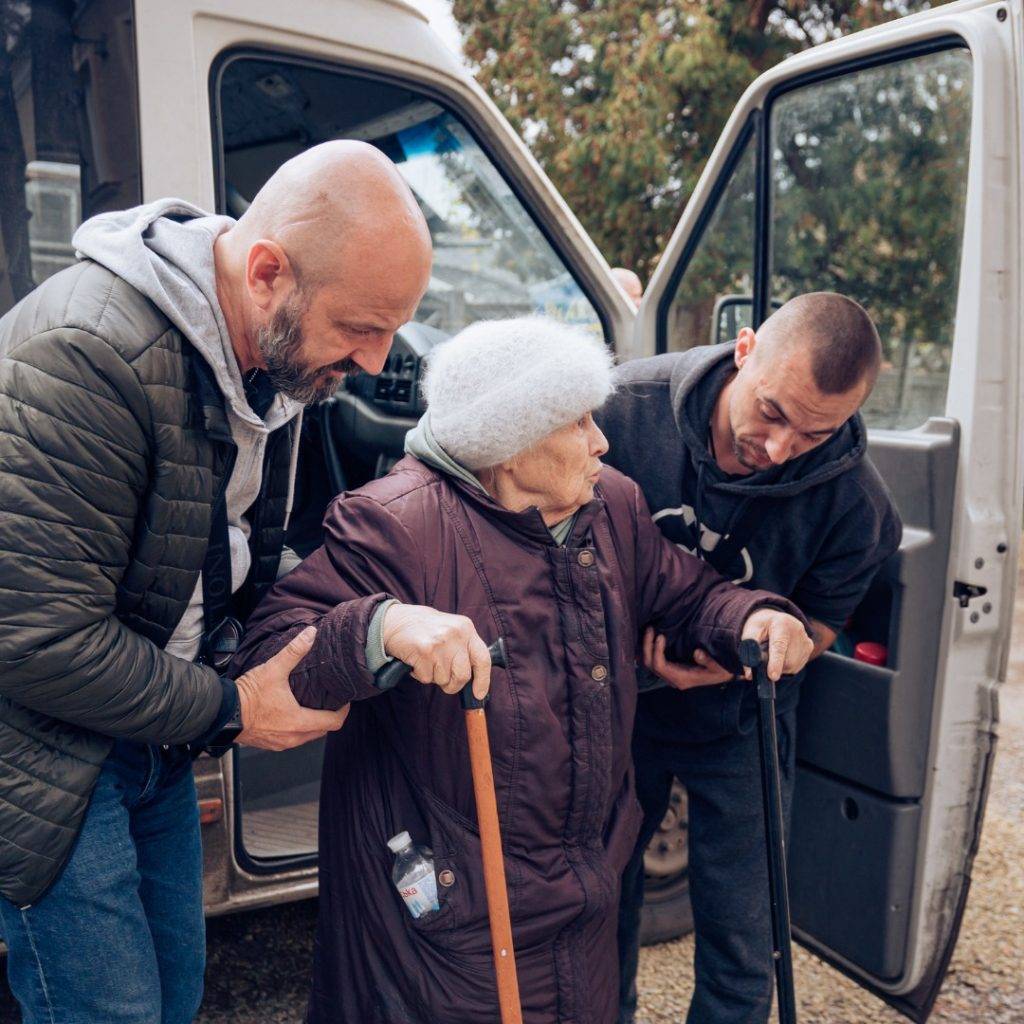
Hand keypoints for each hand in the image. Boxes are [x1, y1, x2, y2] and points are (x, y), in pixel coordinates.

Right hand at [236, 626, 349, 749]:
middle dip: (329, 717)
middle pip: (322, 731)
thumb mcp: (273, 669)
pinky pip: (292, 739)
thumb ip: (294, 651)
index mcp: (299, 722)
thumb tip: (311, 634)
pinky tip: (292, 714)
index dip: (343, 711)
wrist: (221, 713)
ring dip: (312, 724)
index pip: (333, 722)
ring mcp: (280, 744)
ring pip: (307, 737)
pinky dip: (297, 729)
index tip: (344, 700)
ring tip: (313, 706)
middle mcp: (292, 738)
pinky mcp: (269, 744)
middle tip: (330, 701)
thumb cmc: (247, 695)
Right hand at [382, 603, 490, 700]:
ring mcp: (440, 643)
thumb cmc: (422, 628)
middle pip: (463, 675)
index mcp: (466, 627)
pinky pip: (427, 678)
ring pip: (444, 679)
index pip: (483, 658)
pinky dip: (420, 675)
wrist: (393, 621)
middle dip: (453, 684)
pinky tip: (416, 661)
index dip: (483, 680)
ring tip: (426, 661)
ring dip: (434, 677)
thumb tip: (473, 676)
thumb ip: (463, 648)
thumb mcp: (449, 629)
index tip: (479, 694)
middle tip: (443, 679)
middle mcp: (456, 634)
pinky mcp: (424, 652)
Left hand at [642, 627, 732, 690]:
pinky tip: (648, 638)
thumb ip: (708, 661)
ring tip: (649, 630)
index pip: (660, 666)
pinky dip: (648, 650)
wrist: (724, 674)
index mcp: (682, 679)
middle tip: (650, 628)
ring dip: (646, 647)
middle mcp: (673, 679)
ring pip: (649, 664)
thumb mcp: (719, 666)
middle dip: (647, 646)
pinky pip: (654, 662)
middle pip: (651, 665)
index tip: (661, 636)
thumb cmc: (722, 669)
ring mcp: (670, 676)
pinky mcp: (671, 670)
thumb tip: (697, 653)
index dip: (656, 651)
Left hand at [740, 608, 813, 681]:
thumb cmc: (759, 627)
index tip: (772, 676)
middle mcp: (797, 629)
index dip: (775, 663)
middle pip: (787, 660)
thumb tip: (749, 675)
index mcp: (781, 623)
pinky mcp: (810, 646)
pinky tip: (783, 654)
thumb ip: (747, 652)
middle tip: (765, 655)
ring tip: (774, 652)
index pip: (779, 646)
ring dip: (780, 666)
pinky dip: (787, 665)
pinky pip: (797, 666)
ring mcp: (805, 638)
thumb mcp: (749, 633)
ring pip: (793, 666)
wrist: (773, 619)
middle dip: (774, 665)